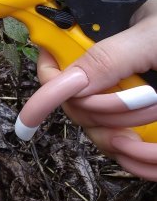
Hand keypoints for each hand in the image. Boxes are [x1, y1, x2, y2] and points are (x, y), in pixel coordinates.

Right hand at [34, 0, 156, 179]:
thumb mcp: (155, 37)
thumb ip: (110, 55)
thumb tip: (67, 80)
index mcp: (103, 42)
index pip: (53, 65)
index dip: (53, 85)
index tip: (59, 102)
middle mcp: (107, 74)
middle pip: (76, 108)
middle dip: (107, 116)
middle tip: (145, 107)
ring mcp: (124, 103)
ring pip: (100, 136)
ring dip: (127, 145)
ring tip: (152, 143)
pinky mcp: (141, 127)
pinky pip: (127, 155)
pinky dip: (143, 163)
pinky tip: (155, 159)